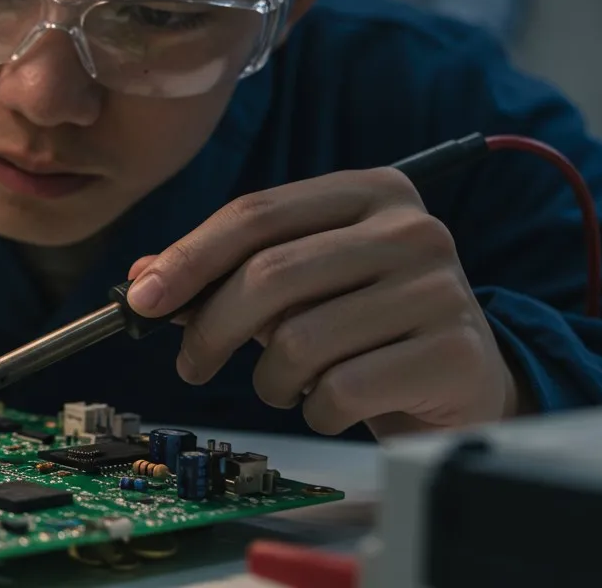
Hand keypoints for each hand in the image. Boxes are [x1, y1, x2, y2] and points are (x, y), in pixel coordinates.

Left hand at [125, 167, 528, 438]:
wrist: (460, 382)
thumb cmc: (364, 325)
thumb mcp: (298, 285)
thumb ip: (226, 272)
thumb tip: (143, 278)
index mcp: (369, 192)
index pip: (255, 214)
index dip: (188, 257)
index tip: (141, 298)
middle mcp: (411, 229)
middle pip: (269, 274)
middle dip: (210, 328)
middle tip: (190, 362)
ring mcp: (440, 289)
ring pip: (298, 340)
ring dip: (270, 379)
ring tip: (285, 384)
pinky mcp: (453, 354)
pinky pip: (339, 390)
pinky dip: (315, 409)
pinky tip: (330, 403)